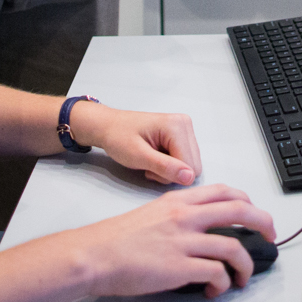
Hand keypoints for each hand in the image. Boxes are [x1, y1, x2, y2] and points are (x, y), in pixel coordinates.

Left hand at [70, 102, 202, 184]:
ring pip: (189, 165)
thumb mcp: (138, 156)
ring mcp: (184, 129)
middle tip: (148, 165)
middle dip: (170, 172)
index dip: (169, 174)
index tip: (148, 168)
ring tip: (150, 160)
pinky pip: (184, 160)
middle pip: (193, 166)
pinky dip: (170, 165)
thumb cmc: (118, 138)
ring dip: (169, 170)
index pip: (190, 166)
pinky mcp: (181, 135)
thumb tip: (189, 177)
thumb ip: (165, 167)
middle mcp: (185, 124)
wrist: (108, 126)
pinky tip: (155, 157)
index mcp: (177, 126)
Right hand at [72, 184, 276, 297]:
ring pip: (234, 247)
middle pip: (240, 211)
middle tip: (269, 237)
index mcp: (178, 201)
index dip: (247, 202)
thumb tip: (199, 228)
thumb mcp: (152, 213)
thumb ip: (178, 215)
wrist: (95, 254)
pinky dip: (223, 283)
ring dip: (245, 265)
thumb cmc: (116, 238)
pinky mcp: (179, 267)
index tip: (254, 214)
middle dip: (263, 224)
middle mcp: (185, 217)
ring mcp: (184, 241)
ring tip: (242, 278)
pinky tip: (216, 289)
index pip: (224, 192)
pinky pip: (216, 272)